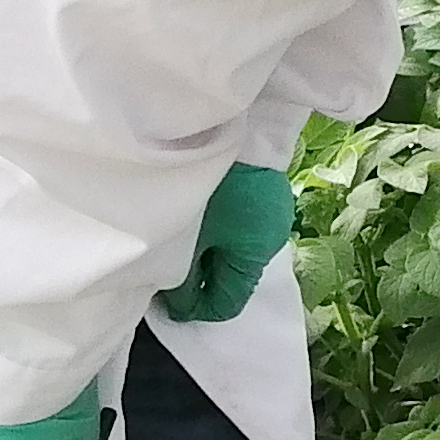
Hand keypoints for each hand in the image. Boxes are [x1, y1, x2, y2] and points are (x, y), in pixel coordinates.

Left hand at [162, 161, 296, 323]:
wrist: (246, 129)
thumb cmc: (214, 188)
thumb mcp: (190, 237)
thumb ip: (183, 277)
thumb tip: (179, 301)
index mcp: (253, 259)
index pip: (227, 303)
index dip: (196, 309)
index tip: (168, 303)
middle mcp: (270, 243)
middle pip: (233, 276)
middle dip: (202, 278)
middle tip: (167, 271)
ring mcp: (273, 217)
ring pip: (237, 250)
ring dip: (212, 252)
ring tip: (182, 241)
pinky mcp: (268, 195)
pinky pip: (243, 227)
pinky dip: (223, 231)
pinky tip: (203, 216)